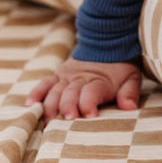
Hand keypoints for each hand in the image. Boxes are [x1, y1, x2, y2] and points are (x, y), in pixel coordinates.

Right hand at [25, 58, 141, 119]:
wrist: (106, 42)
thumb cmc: (120, 66)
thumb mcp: (131, 77)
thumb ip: (130, 92)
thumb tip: (130, 107)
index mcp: (99, 81)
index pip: (92, 92)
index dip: (89, 103)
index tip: (90, 115)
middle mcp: (80, 78)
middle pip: (70, 93)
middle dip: (68, 106)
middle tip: (67, 119)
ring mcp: (67, 76)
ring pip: (55, 91)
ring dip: (51, 105)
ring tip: (48, 120)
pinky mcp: (58, 75)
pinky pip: (44, 83)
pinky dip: (36, 93)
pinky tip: (30, 105)